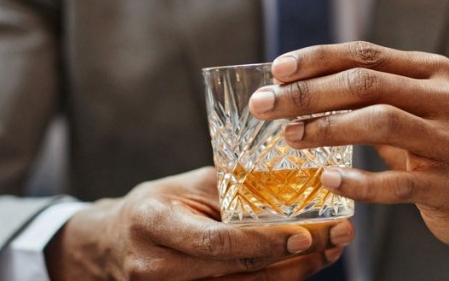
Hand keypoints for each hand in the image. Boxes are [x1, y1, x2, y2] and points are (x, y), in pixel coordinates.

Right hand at [44, 167, 353, 279]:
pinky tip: (301, 266)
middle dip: (294, 258)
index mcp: (154, 224)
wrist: (111, 245)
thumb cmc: (153, 207)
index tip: (306, 233)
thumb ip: (230, 184)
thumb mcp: (183, 185)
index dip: (264, 241)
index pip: (217, 241)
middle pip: (237, 272)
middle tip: (337, 239)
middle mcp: (157, 267)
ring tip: (330, 251)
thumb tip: (289, 177)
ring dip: (293, 274)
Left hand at [248, 42, 448, 251]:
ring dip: (327, 128)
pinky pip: (398, 182)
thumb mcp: (411, 108)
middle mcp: (445, 99)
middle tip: (265, 105)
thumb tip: (293, 84)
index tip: (276, 70)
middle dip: (308, 92)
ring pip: (381, 122)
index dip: (317, 59)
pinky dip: (359, 182)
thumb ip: (367, 93)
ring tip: (290, 137)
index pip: (365, 54)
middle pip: (366, 83)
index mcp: (432, 71)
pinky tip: (328, 180)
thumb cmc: (436, 145)